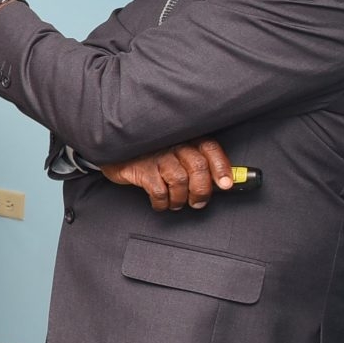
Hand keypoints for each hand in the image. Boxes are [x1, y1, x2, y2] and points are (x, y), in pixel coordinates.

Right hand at [101, 138, 232, 210]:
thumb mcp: (176, 155)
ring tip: (176, 203)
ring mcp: (157, 156)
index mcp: (186, 139)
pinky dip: (163, 202)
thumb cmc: (151, 156)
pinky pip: (159, 191)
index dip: (221, 167)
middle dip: (202, 190)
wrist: (117, 153)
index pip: (210, 149)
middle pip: (198, 167)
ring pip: (180, 180)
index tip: (226, 185)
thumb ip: (199, 165)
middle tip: (198, 202)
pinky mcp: (141, 169)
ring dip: (181, 198)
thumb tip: (224, 182)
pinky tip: (161, 203)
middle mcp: (173, 144)